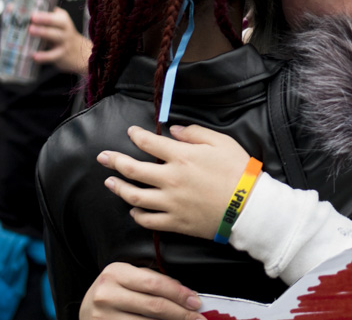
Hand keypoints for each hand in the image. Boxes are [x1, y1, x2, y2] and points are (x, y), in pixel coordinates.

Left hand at [30, 7, 91, 73]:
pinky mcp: (62, 55)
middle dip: (45, 19)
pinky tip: (34, 56)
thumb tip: (14, 9)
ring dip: (43, 32)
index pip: (54, 14)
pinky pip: (53, 55)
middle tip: (32, 17)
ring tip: (30, 30)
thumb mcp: (58, 25)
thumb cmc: (62, 36)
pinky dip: (44, 56)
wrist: (80, 54)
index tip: (32, 11)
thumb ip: (44, 18)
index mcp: (63, 20)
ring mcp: (65, 42)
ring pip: (55, 36)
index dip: (42, 12)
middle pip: (58, 22)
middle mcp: (65, 29)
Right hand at [80, 263, 203, 319]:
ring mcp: (103, 316)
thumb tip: (186, 294)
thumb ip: (151, 281)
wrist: (85, 310)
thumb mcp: (126, 278)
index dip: (179, 293)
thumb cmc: (111, 292)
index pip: (155, 283)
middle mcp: (107, 294)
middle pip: (154, 306)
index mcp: (115, 272)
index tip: (196, 301)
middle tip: (198, 318)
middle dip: (181, 313)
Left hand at [98, 125, 250, 239]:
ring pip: (135, 196)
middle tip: (102, 157)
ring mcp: (171, 203)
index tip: (130, 133)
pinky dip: (137, 215)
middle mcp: (170, 179)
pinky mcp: (176, 222)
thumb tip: (174, 130)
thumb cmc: (239, 171)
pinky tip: (132, 210)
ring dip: (119, 188)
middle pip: (133, 169)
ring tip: (109, 182)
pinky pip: (149, 220)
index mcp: (181, 156)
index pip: (149, 143)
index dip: (136, 136)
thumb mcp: (221, 142)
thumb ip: (195, 133)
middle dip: (114, 161)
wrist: (249, 207)